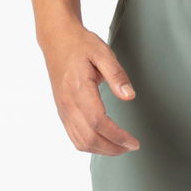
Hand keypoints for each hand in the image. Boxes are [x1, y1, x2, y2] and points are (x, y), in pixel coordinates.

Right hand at [43, 26, 139, 154]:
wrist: (57, 40)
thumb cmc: (80, 45)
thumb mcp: (103, 53)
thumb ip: (117, 75)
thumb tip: (129, 96)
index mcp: (78, 88)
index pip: (98, 122)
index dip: (117, 136)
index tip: (133, 142)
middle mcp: (67, 103)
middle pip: (89, 138)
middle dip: (112, 148)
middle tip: (131, 146)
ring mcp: (63, 109)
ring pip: (80, 142)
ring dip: (102, 150)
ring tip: (121, 147)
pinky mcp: (62, 111)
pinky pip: (74, 137)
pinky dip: (90, 145)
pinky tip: (104, 142)